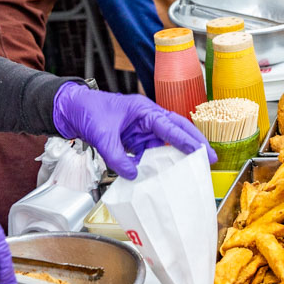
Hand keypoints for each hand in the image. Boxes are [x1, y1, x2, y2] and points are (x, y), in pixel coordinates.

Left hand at [51, 82, 214, 179]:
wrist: (72, 109)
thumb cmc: (88, 111)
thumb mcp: (102, 135)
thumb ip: (117, 156)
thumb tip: (133, 174)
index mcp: (143, 110)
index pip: (170, 126)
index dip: (187, 140)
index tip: (202, 152)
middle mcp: (146, 117)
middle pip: (176, 129)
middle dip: (194, 143)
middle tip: (211, 158)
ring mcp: (141, 128)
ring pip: (164, 143)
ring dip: (176, 156)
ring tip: (191, 170)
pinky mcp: (134, 138)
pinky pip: (150, 151)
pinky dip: (156, 162)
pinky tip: (162, 174)